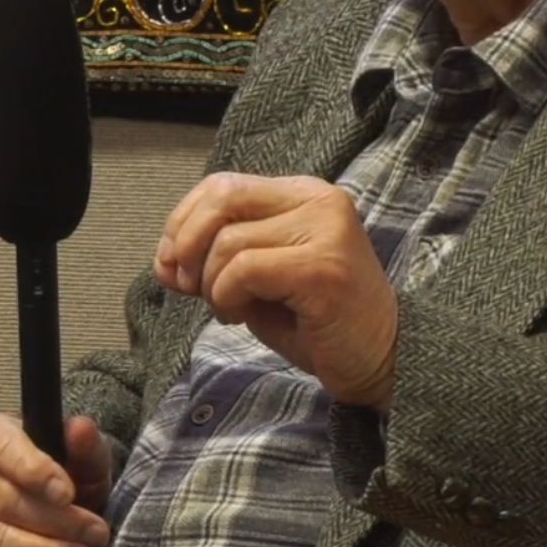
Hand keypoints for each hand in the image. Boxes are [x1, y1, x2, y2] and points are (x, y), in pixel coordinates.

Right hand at [0, 413, 111, 546]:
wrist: (31, 492)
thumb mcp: (75, 451)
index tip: (67, 494)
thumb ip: (84, 441)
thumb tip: (81, 429)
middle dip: (53, 520)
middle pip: (2, 499)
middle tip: (93, 531)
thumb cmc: (52, 465)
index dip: (36, 471)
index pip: (4, 448)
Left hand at [155, 173, 397, 410]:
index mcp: (304, 193)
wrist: (383, 361)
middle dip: (186, 244)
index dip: (183, 221)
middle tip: (186, 286)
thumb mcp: (258, 280)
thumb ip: (217, 258)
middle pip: (223, 197)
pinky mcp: (322, 268)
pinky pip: (243, 269)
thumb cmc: (318, 323)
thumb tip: (163, 259)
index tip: (170, 264)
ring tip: (231, 309)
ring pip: (228, 241)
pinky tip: (242, 316)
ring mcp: (325, 231)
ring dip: (211, 284)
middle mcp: (319, 200)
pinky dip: (226, 297)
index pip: (224, 185)